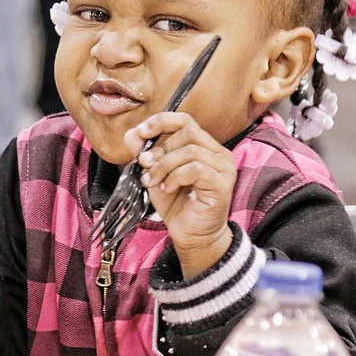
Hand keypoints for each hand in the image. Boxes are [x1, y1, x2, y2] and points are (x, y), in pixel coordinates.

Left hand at [124, 112, 235, 277]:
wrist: (190, 235)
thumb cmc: (176, 204)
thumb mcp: (154, 174)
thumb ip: (145, 153)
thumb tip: (131, 134)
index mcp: (204, 146)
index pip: (185, 120)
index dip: (161, 122)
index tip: (140, 133)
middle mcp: (218, 153)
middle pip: (188, 132)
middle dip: (160, 148)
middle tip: (145, 166)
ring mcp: (224, 168)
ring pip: (190, 150)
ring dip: (164, 165)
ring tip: (153, 181)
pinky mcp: (223, 184)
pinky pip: (196, 169)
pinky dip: (175, 177)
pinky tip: (167, 189)